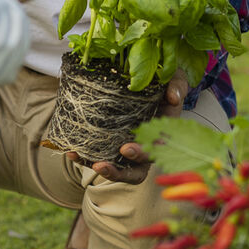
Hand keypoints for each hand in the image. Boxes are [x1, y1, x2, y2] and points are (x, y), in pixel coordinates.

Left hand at [68, 71, 189, 183]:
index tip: (126, 148)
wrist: (149, 76)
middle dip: (118, 172)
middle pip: (135, 170)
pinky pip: (99, 154)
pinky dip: (85, 156)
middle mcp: (145, 145)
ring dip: (99, 168)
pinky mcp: (111, 142)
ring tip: (82, 159)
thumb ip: (177, 86)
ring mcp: (128, 146)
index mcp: (162, 134)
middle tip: (102, 164)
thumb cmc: (165, 80)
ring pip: (117, 168)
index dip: (141, 154)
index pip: (154, 152)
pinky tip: (71, 150)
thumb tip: (173, 98)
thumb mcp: (174, 78)